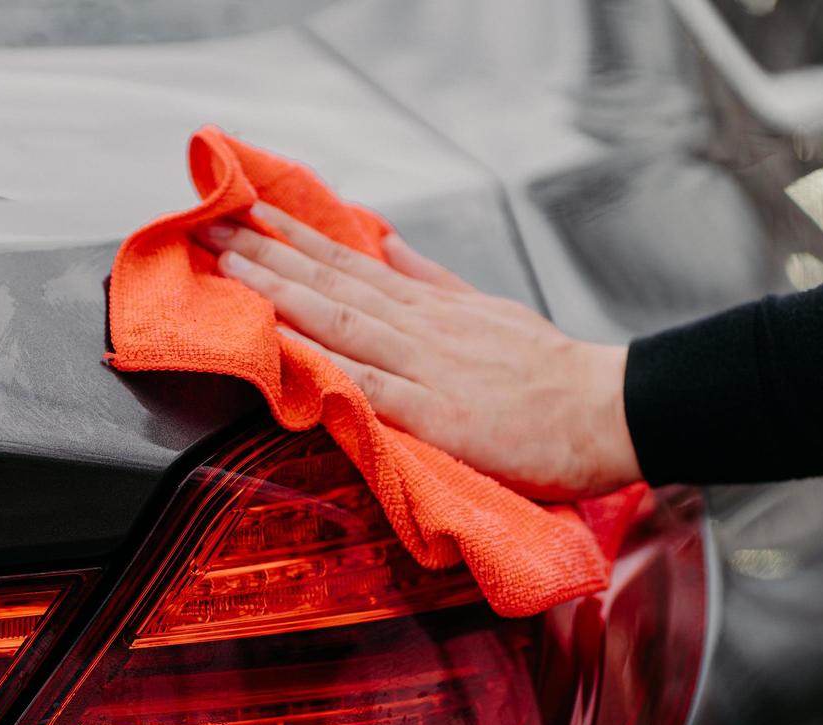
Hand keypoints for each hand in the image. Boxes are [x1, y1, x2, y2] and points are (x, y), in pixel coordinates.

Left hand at [198, 203, 641, 499]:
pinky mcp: (435, 414)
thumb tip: (389, 245)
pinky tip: (281, 341)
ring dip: (280, 288)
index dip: (294, 238)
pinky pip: (365, 382)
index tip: (247, 213)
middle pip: (331, 280)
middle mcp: (421, 327)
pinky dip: (320, 358)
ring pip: (340, 318)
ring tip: (231, 263)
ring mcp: (426, 367)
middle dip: (266, 251)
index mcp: (433, 308)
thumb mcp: (492, 310)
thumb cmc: (555, 374)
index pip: (350, 263)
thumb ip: (434, 281)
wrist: (610, 412)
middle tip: (212, 222)